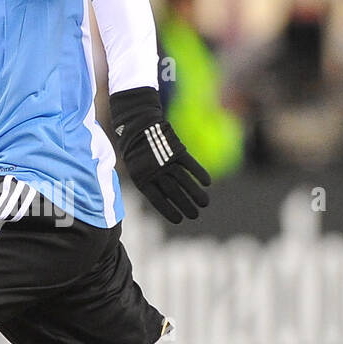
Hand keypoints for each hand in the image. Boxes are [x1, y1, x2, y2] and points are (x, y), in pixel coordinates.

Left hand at [110, 86, 210, 223]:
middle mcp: (154, 171)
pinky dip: (199, 173)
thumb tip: (165, 200)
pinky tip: (207, 183)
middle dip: (185, 205)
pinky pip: (190, 163)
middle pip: (173, 192)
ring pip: (183, 180)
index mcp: (141, 179)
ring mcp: (165, 160)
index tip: (180, 220)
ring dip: (195, 193)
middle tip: (195, 215)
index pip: (157, 200)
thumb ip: (150, 183)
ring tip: (205, 204)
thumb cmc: (136, 149)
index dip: (169, 210)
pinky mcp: (176, 149)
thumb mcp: (135, 168)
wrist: (137, 123)